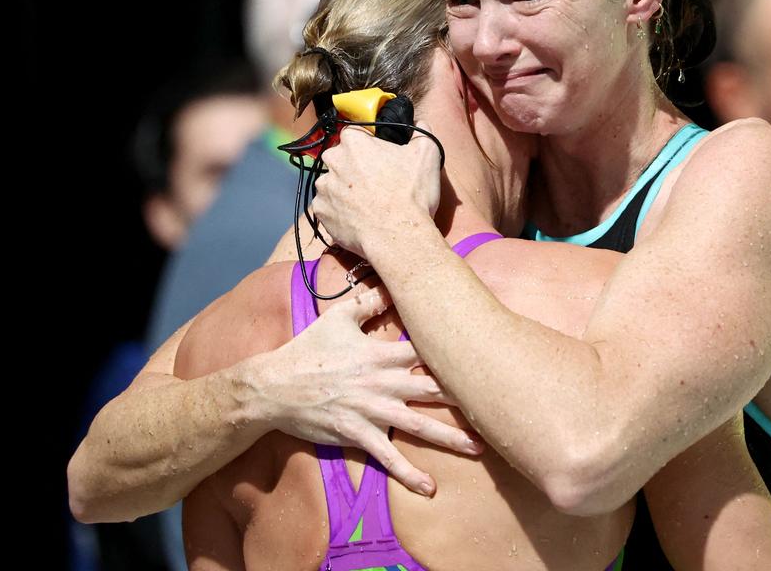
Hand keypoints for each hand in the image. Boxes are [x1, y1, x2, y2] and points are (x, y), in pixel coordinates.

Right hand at [242, 285, 480, 495]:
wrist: (273, 387)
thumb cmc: (307, 351)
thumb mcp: (336, 319)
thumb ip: (366, 301)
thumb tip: (388, 282)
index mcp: (380, 354)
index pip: (426, 351)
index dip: (454, 354)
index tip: (483, 357)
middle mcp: (382, 383)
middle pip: (432, 390)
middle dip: (465, 398)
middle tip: (497, 405)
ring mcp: (371, 411)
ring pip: (419, 426)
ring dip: (450, 438)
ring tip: (480, 447)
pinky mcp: (358, 435)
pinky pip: (388, 458)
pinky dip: (409, 474)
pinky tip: (430, 488)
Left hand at [313, 124, 440, 256]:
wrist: (397, 237)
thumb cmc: (411, 194)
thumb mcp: (427, 155)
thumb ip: (421, 132)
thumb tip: (419, 122)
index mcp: (354, 142)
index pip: (356, 133)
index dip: (369, 144)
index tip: (380, 157)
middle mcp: (332, 161)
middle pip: (341, 157)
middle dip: (354, 167)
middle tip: (376, 182)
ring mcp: (323, 188)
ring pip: (333, 183)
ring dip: (345, 189)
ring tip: (367, 203)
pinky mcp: (320, 212)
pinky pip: (328, 206)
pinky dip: (340, 210)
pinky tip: (357, 217)